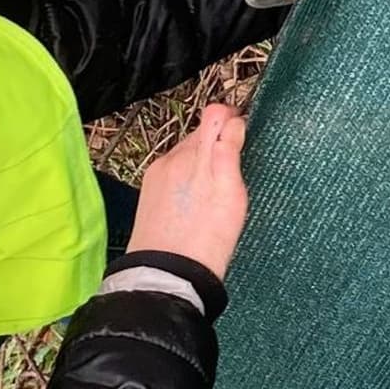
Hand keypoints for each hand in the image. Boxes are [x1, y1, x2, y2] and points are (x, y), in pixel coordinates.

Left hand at [127, 103, 248, 278]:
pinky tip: (193, 204)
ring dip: (201, 164)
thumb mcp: (232, 194)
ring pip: (186, 155)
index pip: (214, 115)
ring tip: (212, 195)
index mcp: (198, 155)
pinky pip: (172, 172)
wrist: (169, 273)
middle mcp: (173, 158)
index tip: (241, 132)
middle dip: (216, 145)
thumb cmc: (207, 239)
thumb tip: (233, 122)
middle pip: (200, 134)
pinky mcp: (148, 190)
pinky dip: (186, 179)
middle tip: (230, 173)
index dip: (231, 120)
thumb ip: (230, 151)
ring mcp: (158, 173)